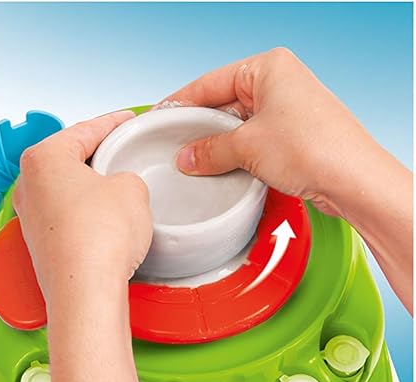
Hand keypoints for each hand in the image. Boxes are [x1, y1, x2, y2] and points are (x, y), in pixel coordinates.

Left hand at [12, 110, 149, 381]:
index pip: (83, 130)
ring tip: (120, 184)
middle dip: (97, 153)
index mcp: (41, 158)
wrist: (85, 289)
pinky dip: (86, 212)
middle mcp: (27, 185)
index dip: (112, 123)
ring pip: (65, 188)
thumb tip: (118, 187)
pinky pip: (66, 215)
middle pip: (67, 158)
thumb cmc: (98, 238)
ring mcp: (30, 216)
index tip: (126, 120)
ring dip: (91, 185)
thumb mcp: (132, 187)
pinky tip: (108, 217)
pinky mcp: (39, 242)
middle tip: (123, 148)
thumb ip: (125, 174)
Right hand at [161, 47, 411, 311]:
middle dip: (200, 126)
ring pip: (239, 122)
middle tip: (173, 145)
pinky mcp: (298, 133)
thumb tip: (187, 156)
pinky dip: (239, 152)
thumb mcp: (245, 147)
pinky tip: (224, 167)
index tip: (158, 119)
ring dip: (220, 142)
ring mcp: (291, 107)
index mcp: (269, 67)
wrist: (356, 181)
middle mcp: (282, 81)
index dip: (180, 103)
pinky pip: (256, 137)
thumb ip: (208, 150)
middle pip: (223, 101)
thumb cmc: (315, 149)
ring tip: (196, 160)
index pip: (209, 82)